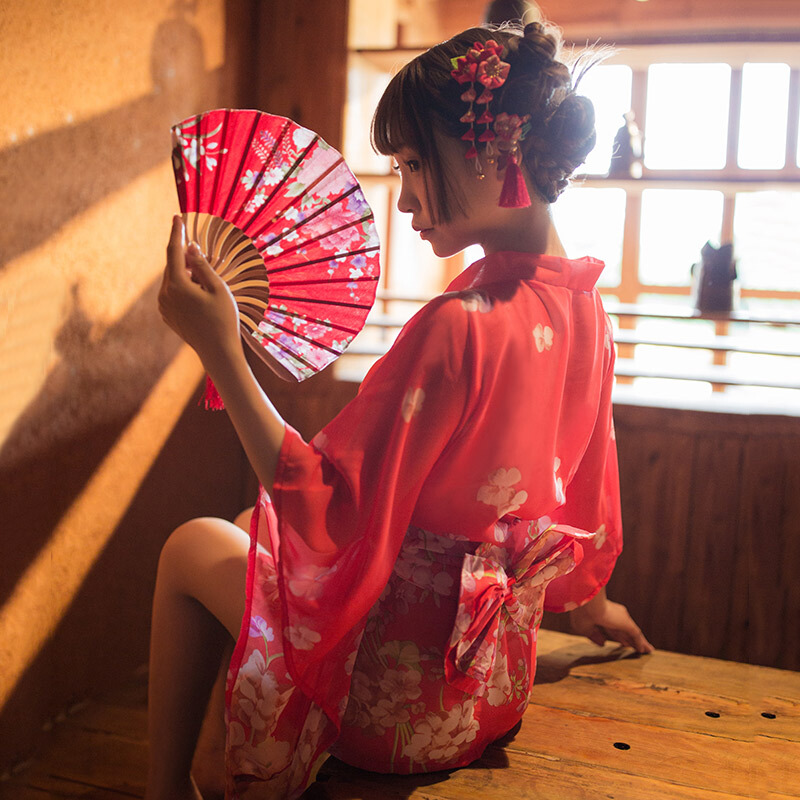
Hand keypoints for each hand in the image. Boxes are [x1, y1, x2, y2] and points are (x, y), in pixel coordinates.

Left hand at [158, 216, 240, 365]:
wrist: (218, 352)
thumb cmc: (223, 319)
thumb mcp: (217, 288)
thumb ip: (201, 265)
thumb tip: (189, 247)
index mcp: (177, 285)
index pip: (174, 251)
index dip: (176, 232)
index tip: (177, 216)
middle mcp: (165, 295)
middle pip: (173, 266)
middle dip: (187, 259)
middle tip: (207, 263)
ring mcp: (164, 307)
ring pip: (173, 280)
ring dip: (187, 275)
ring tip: (208, 287)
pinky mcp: (168, 315)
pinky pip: (173, 293)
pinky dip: (185, 288)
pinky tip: (201, 298)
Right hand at [568, 587, 653, 653]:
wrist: (588, 604)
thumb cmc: (581, 613)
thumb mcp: (584, 628)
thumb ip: (594, 636)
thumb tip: (603, 643)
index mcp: (601, 615)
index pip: (611, 627)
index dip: (617, 636)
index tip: (621, 643)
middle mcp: (612, 616)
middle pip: (623, 631)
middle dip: (629, 639)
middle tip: (635, 647)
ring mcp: (620, 619)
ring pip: (632, 633)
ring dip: (638, 642)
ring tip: (647, 650)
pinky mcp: (627, 623)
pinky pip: (636, 635)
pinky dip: (640, 642)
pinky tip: (644, 650)